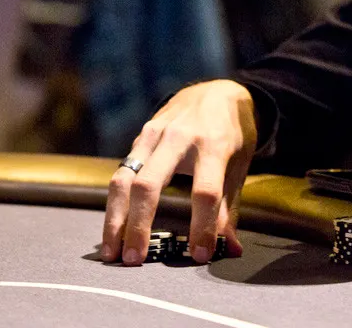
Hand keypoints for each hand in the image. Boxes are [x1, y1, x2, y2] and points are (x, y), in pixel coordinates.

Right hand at [102, 80, 257, 265]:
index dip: (202, 226)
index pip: (206, 192)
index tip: (199, 255)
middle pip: (149, 185)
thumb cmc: (232, 133)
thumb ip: (230, 207)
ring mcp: (154, 135)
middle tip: (135, 260)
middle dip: (139, 225)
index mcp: (214, 145)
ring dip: (115, 219)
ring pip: (124, 179)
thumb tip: (230, 249)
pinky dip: (114, 205)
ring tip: (112, 253)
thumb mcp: (239, 165)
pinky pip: (121, 173)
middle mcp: (180, 138)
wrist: (216, 91)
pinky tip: (112, 230)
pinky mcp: (140, 138)